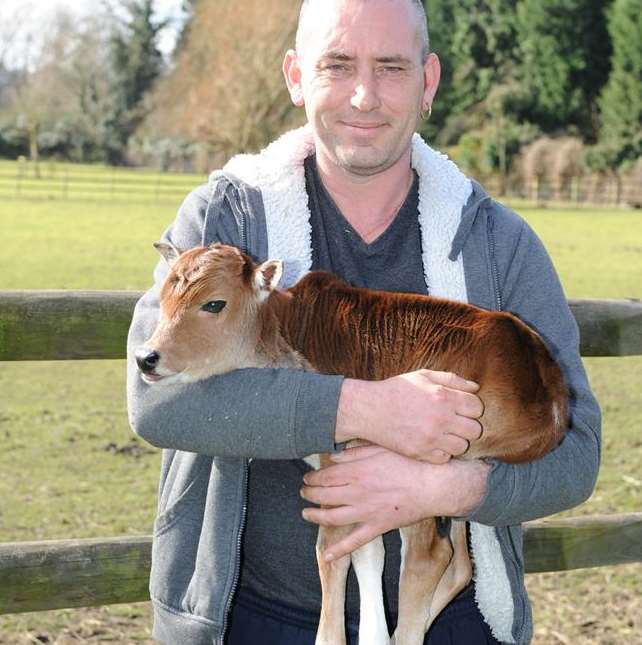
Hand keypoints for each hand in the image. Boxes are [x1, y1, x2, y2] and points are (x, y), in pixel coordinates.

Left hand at [300, 445, 488, 559]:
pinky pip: (355, 541)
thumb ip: (354, 453)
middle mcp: (357, 492)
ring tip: (306, 513)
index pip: (325, 476)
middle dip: (309, 493)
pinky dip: (340, 550)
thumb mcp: (380, 448)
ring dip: (315, 516)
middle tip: (303, 491)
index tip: (307, 476)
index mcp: (357, 471)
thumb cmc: (408, 463)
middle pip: (324, 495)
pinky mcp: (377, 526)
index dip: (313, 477)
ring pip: (332, 517)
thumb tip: (333, 457)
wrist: (433, 484)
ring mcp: (366, 511)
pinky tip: (327, 555)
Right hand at [336, 369, 483, 462]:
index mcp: (443, 397)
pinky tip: (432, 441)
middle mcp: (440, 418)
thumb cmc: (397, 390)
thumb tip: (476, 388)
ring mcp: (431, 438)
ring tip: (443, 432)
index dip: (471, 407)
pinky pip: (445, 458)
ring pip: (462, 446)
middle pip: (474, 430)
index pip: (477, 407)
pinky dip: (441, 451)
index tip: (461, 407)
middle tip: (454, 421)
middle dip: (467, 424)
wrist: (370, 409)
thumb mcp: (423, 376)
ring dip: (455, 439)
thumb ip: (452, 379)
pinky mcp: (421, 452)